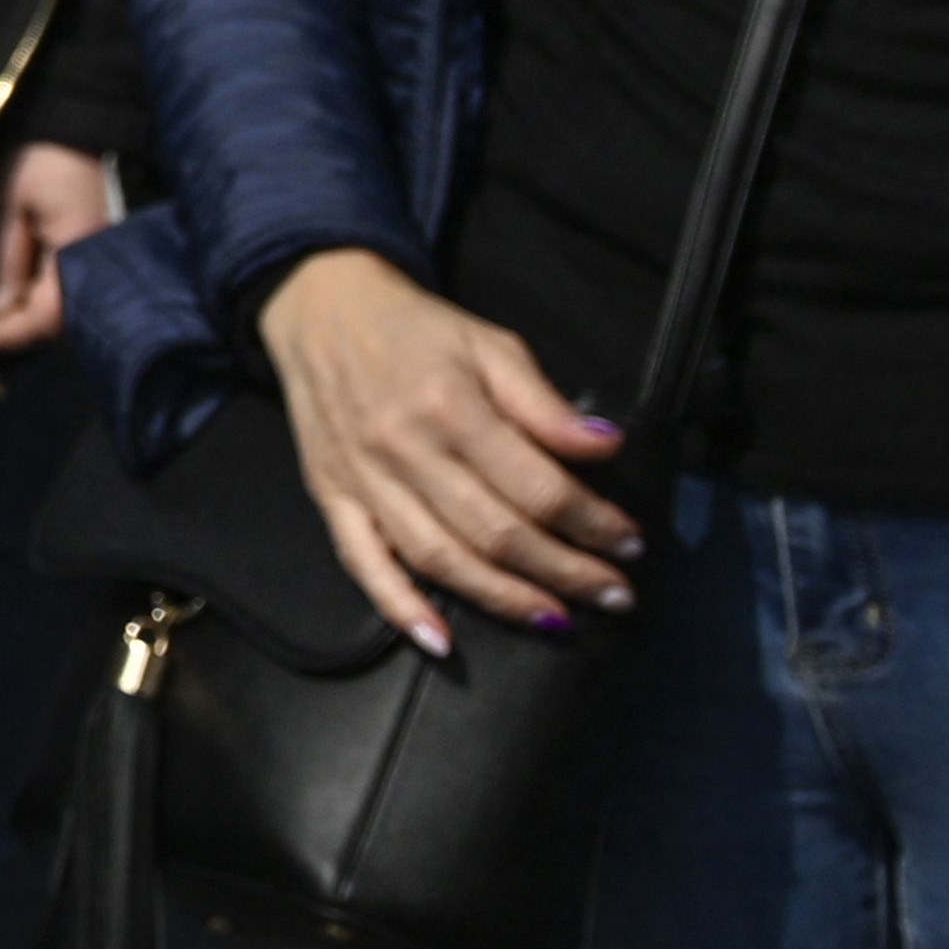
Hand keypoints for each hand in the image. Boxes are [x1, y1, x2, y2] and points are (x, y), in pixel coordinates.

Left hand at [0, 136, 124, 355]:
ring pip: (74, 310)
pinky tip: (25, 298)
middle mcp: (103, 262)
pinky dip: (53, 303)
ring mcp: (111, 260)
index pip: (47, 314)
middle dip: (23, 331)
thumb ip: (9, 258)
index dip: (11, 333)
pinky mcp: (110, 254)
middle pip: (64, 321)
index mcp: (79, 249)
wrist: (87, 130)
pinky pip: (82, 292)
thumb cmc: (46, 160)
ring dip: (37, 319)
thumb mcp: (13, 204)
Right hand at [258, 245, 630, 644]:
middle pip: (497, 534)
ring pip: (441, 559)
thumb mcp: (491, 344)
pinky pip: (364, 562)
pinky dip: (400, 606)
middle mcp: (405, 448)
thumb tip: (603, 445)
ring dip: (505, 600)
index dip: (592, 523)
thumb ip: (544, 402)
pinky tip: (440, 639)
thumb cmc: (411, 328)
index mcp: (450, 406)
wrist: (320, 308)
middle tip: (613, 592)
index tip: (627, 542)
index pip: (537, 486)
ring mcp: (364, 479)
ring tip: (556, 618)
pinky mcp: (333, 496)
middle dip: (566, 573)